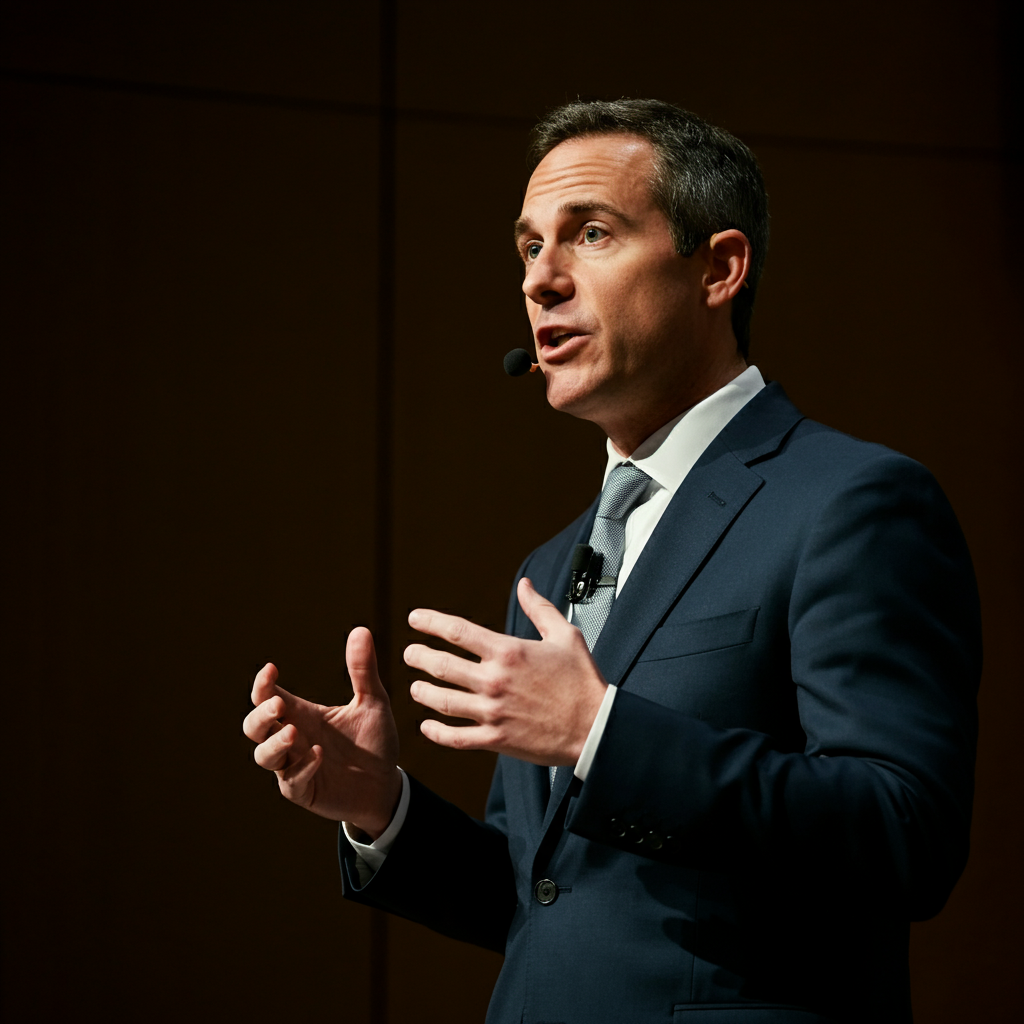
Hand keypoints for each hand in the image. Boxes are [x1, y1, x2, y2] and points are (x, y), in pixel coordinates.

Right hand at [242, 627, 401, 838]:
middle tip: (279, 704)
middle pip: (253, 726)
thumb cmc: (374, 742)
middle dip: (260, 714)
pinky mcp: (305, 791)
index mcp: (302, 714)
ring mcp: (294, 767)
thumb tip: (361, 629)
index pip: (267, 697)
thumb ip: (363, 670)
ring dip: (274, 743)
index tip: (271, 668)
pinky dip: (301, 768)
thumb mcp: (373, 702)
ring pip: (263, 756)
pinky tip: (319, 755)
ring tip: (295, 732)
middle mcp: (293, 739)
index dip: (262, 684)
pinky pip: (291, 782)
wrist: (387, 784)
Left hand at [404, 577, 607, 765]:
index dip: (430, 622)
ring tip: (414, 687)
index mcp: (508, 652)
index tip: (415, 619)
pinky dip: (436, 733)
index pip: (457, 631)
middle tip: (410, 654)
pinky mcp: (496, 738)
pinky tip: (427, 726)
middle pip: (442, 665)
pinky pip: (456, 737)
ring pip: (442, 701)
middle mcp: (495, 680)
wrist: (595, 727)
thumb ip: (539, 609)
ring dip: (422, 692)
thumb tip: (524, 586)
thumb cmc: (582, 681)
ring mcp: (493, 711)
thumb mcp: (565, 635)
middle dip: (419, 657)